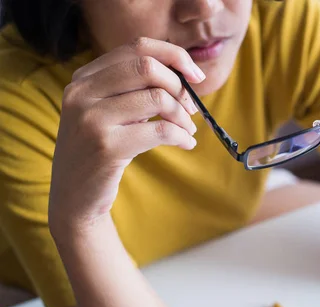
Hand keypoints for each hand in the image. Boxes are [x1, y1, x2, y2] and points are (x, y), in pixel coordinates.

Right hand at [49, 38, 204, 233]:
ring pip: (157, 98)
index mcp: (84, 78)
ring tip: (188, 130)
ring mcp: (91, 119)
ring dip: (183, 116)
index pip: (136, 47)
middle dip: (179, 86)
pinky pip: (161, 130)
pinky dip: (182, 136)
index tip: (195, 76)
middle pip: (147, 67)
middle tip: (191, 108)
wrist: (74, 197)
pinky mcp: (106, 147)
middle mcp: (82, 93)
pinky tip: (186, 143)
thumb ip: (134, 90)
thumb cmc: (102, 150)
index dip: (174, 56)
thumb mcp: (109, 112)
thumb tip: (185, 76)